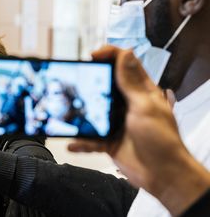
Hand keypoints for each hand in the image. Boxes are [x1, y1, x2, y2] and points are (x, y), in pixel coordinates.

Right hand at [68, 45, 209, 214]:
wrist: (162, 175)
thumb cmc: (161, 140)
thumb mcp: (145, 107)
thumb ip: (132, 82)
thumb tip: (125, 54)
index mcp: (141, 91)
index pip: (126, 64)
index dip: (109, 55)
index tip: (92, 56)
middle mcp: (127, 104)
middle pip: (105, 85)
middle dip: (89, 80)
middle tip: (74, 78)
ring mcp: (117, 122)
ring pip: (94, 111)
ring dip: (81, 112)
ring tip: (66, 110)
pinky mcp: (109, 140)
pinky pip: (90, 138)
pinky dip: (80, 142)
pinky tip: (72, 143)